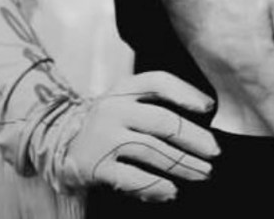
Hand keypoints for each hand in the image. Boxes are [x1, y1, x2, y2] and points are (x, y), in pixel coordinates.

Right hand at [47, 71, 220, 202]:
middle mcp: (114, 109)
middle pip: (162, 121)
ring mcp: (104, 138)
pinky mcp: (95, 167)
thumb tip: (203, 112)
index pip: (159, 82)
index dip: (186, 92)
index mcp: (124, 89)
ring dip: (182, 164)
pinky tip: (171, 191)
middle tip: (214, 151)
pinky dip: (154, 186)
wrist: (59, 141)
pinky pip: (130, 178)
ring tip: (202, 173)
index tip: (209, 108)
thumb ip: (155, 103)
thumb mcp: (125, 100)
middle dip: (193, 138)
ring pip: (151, 151)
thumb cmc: (108, 121)